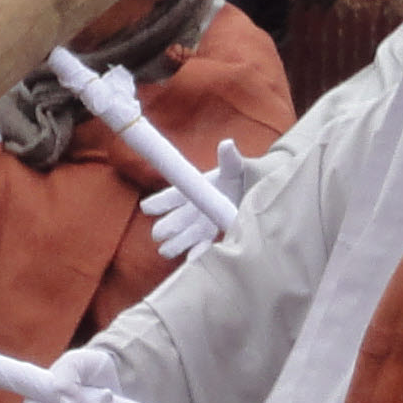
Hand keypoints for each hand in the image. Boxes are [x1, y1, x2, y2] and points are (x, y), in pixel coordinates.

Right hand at [137, 139, 252, 259]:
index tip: (148, 208)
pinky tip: (194, 257)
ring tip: (171, 248)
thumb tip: (227, 144)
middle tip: (163, 232)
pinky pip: (197, 250)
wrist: (254, 193)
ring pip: (176, 241)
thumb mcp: (235, 167)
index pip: (167, 197)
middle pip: (167, 224)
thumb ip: (230, 159)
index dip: (156, 203)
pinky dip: (195, 255)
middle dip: (163, 229)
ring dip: (174, 245)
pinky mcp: (209, 239)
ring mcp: (197, 227)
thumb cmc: (238, 178)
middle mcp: (189, 211)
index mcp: (189, 191)